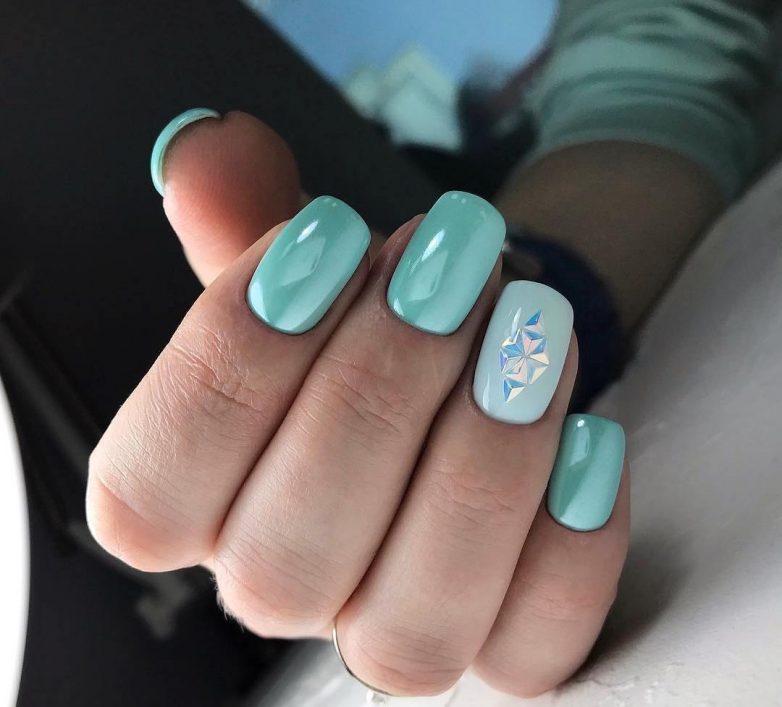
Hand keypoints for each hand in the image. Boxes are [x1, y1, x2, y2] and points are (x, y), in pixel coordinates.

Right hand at [88, 110, 629, 697]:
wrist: (463, 370)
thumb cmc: (366, 326)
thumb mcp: (303, 265)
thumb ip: (245, 214)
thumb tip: (208, 149)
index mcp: (196, 509)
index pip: (151, 491)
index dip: (229, 363)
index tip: (321, 239)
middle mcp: (283, 589)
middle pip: (284, 561)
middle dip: (374, 389)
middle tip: (445, 263)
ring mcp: (393, 634)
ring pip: (411, 626)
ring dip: (478, 462)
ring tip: (527, 324)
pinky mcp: (505, 651)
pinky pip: (531, 646)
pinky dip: (568, 543)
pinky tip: (588, 436)